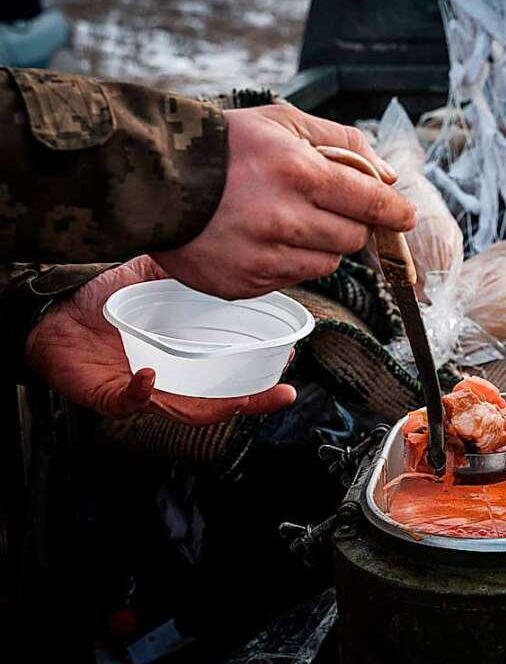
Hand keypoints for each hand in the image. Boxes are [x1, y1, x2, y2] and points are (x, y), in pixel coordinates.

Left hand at [24, 256, 296, 424]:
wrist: (56, 305)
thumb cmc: (107, 297)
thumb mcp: (157, 276)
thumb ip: (193, 271)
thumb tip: (236, 252)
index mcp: (188, 357)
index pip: (233, 374)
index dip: (263, 374)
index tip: (290, 361)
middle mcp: (171, 380)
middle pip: (220, 402)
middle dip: (254, 401)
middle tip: (282, 393)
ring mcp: (141, 392)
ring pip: (185, 411)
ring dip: (214, 408)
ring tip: (239, 399)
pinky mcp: (107, 396)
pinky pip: (127, 402)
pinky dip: (140, 394)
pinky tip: (149, 378)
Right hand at [153, 103, 416, 299]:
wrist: (150, 179)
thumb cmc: (223, 146)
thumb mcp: (283, 121)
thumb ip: (343, 143)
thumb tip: (387, 176)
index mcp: (300, 174)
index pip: (371, 203)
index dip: (394, 212)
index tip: (405, 216)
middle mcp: (284, 220)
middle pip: (352, 239)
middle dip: (350, 224)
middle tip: (328, 208)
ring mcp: (262, 258)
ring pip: (326, 265)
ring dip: (320, 247)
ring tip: (289, 222)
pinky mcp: (243, 284)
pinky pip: (290, 281)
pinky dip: (287, 263)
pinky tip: (261, 239)